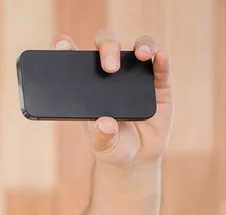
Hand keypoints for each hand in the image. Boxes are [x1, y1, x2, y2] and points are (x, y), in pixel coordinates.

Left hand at [51, 28, 174, 166]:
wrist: (136, 157)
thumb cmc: (112, 144)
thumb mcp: (102, 143)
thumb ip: (101, 135)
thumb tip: (105, 124)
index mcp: (89, 83)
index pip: (75, 57)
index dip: (66, 46)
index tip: (62, 45)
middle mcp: (112, 72)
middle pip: (108, 45)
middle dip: (108, 48)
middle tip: (109, 67)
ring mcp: (137, 76)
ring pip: (138, 48)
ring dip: (141, 46)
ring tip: (142, 55)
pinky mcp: (159, 86)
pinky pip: (161, 68)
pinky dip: (162, 60)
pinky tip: (161, 57)